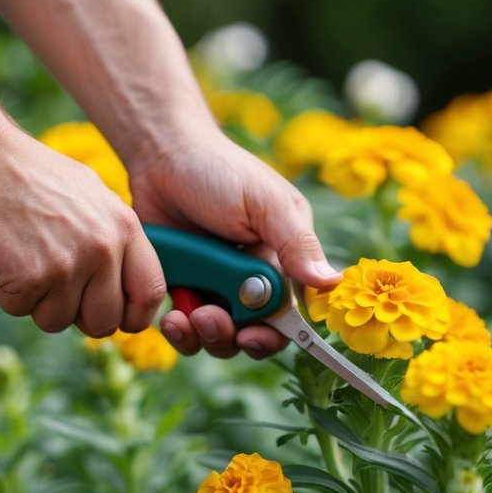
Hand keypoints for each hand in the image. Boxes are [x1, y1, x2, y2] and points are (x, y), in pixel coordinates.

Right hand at [0, 127, 165, 335]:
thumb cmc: (28, 177)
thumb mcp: (89, 198)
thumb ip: (113, 238)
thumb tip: (126, 285)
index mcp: (124, 226)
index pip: (149, 290)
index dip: (134, 316)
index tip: (117, 320)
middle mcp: (103, 247)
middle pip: (104, 320)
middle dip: (77, 316)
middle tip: (53, 293)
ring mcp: (68, 264)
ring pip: (59, 320)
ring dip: (36, 303)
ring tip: (23, 261)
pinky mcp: (31, 277)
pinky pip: (21, 310)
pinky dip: (7, 294)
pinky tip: (2, 260)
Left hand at [129, 130, 341, 358]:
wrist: (162, 154)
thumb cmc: (221, 170)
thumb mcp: (265, 203)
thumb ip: (296, 244)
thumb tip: (330, 282)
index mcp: (284, 260)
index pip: (290, 314)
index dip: (273, 334)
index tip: (252, 337)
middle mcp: (253, 281)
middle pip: (251, 334)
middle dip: (230, 337)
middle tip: (209, 318)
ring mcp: (217, 288)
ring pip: (217, 337)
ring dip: (203, 337)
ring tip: (186, 316)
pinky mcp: (184, 289)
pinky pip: (186, 328)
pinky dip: (179, 330)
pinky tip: (170, 316)